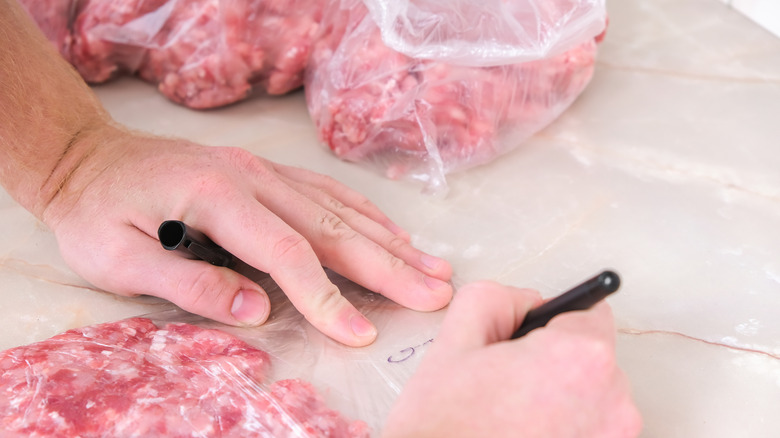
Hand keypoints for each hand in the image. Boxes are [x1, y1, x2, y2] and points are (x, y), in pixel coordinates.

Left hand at [42, 124, 452, 346]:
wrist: (90, 157)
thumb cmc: (98, 212)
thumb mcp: (119, 259)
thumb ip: (189, 282)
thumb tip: (257, 311)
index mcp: (217, 196)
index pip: (288, 254)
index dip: (327, 298)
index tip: (360, 334)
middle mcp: (253, 177)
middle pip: (333, 228)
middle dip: (389, 266)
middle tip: (435, 292)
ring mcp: (264, 171)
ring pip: (340, 209)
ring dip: (390, 241)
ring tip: (433, 266)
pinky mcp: (267, 173)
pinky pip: (328, 193)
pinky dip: (366, 215)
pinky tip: (392, 232)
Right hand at [382, 281, 641, 436]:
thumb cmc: (445, 428)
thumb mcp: (455, 338)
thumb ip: (497, 299)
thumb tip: (527, 302)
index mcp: (579, 356)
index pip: (592, 311)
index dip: (554, 321)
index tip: (534, 339)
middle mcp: (610, 400)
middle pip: (595, 356)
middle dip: (558, 360)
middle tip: (511, 380)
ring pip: (596, 396)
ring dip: (565, 398)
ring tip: (516, 413)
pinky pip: (593, 430)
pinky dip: (566, 429)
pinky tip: (527, 433)